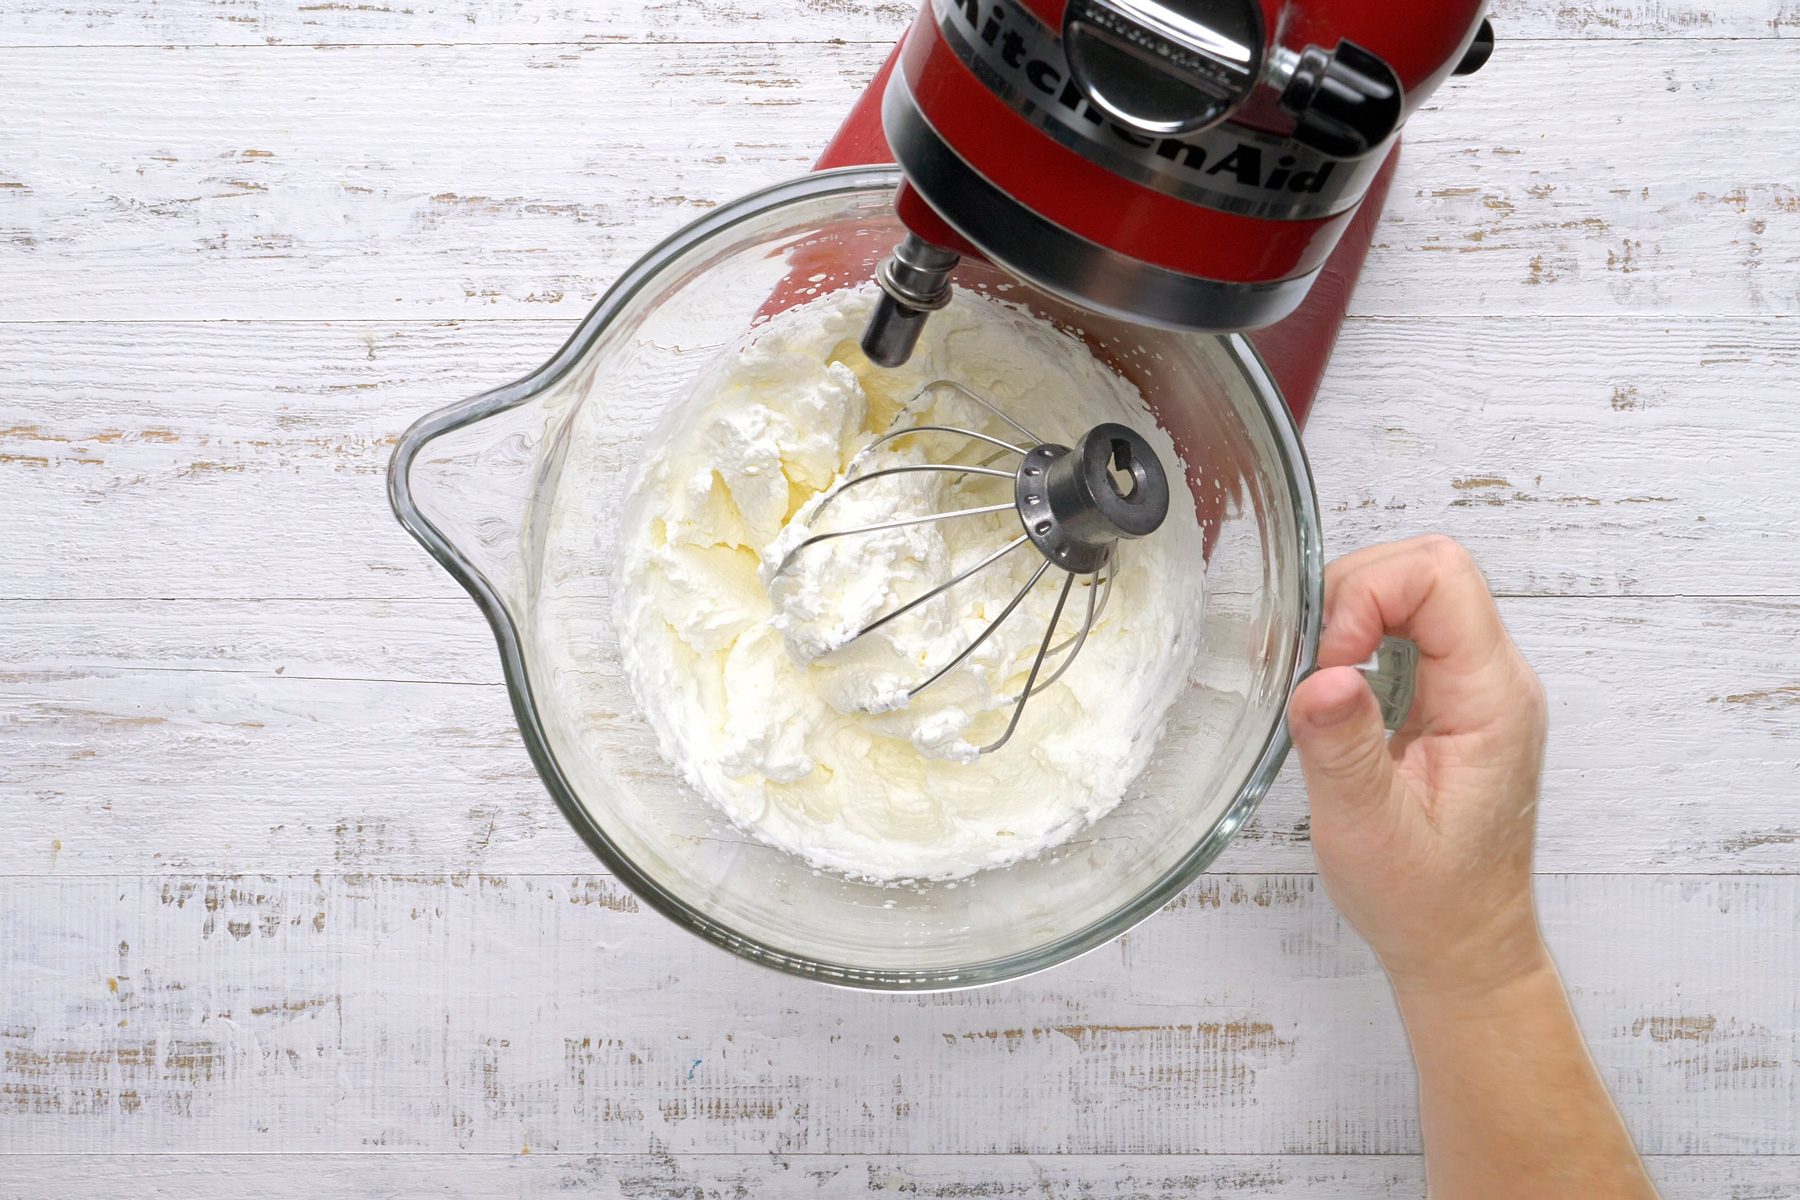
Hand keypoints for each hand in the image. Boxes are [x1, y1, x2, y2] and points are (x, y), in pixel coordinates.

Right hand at [1287, 535, 1549, 996]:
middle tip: (1311, 672)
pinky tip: (1333, 693)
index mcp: (1491, 699)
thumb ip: (1345, 749)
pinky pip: (1407, 630)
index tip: (1326, 662)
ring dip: (1351, 618)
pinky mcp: (1453, 699)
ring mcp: (1476, 686)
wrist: (1463, 946)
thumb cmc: (1425, 899)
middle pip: (1426, 570)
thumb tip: (1322, 678)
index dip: (1367, 596)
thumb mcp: (1369, 831)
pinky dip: (1358, 641)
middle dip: (1350, 598)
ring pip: (1413, 591)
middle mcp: (1495, 679)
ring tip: (1318, 685)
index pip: (1441, 576)